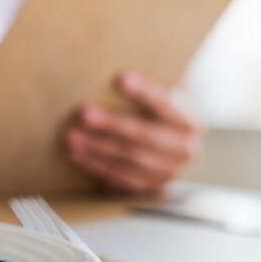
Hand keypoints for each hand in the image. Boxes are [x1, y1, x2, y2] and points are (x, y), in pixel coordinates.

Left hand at [61, 71, 201, 194]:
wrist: (172, 150)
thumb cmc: (158, 117)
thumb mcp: (161, 102)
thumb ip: (145, 92)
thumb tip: (112, 75)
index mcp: (189, 122)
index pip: (166, 103)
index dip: (143, 91)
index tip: (120, 79)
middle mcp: (184, 149)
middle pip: (144, 135)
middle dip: (112, 124)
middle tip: (84, 114)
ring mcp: (169, 172)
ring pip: (128, 158)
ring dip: (96, 148)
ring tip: (71, 137)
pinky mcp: (150, 187)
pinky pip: (120, 178)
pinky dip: (96, 166)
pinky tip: (76, 155)